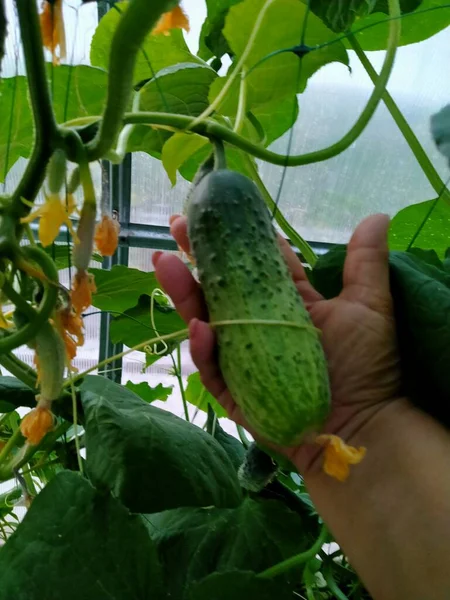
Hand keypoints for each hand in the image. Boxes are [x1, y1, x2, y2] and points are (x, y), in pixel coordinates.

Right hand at [153, 213, 401, 474]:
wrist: (363, 425)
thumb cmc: (367, 366)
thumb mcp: (369, 306)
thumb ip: (366, 262)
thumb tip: (377, 215)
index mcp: (287, 303)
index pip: (255, 265)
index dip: (235, 239)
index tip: (215, 212)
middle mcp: (260, 325)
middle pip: (222, 288)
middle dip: (197, 257)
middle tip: (176, 227)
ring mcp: (244, 357)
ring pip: (207, 321)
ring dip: (185, 293)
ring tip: (165, 263)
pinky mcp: (235, 390)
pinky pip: (213, 367)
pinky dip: (204, 348)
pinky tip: (200, 325)